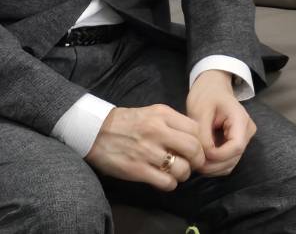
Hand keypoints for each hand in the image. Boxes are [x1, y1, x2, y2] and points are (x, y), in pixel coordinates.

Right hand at [86, 104, 205, 189]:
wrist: (95, 131)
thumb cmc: (126, 122)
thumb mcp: (152, 112)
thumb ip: (172, 122)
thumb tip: (194, 137)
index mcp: (163, 114)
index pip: (196, 129)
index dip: (200, 142)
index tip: (196, 149)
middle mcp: (158, 131)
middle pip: (194, 149)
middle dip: (197, 160)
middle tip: (192, 163)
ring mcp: (148, 151)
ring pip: (183, 169)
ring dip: (183, 174)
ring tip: (175, 172)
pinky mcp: (137, 170)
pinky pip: (167, 182)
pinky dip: (170, 184)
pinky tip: (163, 179)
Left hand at [186, 69, 255, 176]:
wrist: (212, 88)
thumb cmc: (206, 95)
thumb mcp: (201, 110)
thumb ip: (203, 134)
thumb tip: (204, 156)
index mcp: (241, 119)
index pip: (236, 146)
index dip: (218, 155)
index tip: (200, 153)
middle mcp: (246, 131)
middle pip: (233, 158)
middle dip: (212, 165)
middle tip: (192, 163)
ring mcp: (243, 139)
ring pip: (230, 164)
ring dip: (212, 168)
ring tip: (194, 161)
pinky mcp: (235, 145)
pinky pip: (226, 162)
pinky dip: (213, 166)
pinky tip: (201, 160)